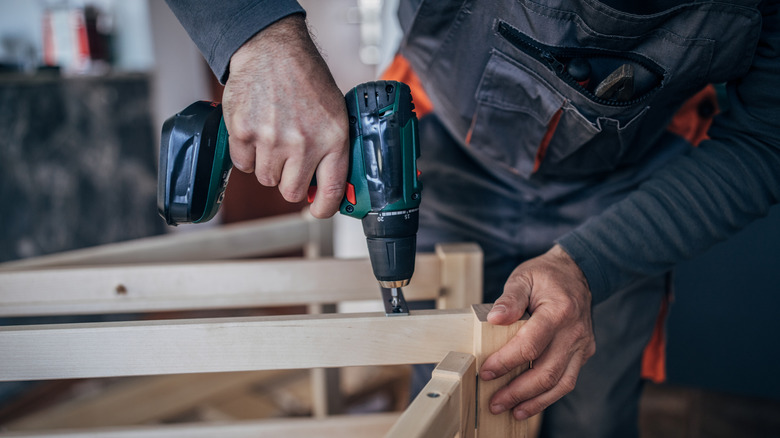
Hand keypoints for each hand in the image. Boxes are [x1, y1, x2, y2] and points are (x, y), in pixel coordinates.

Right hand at [222, 15, 348, 217]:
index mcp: (333, 139)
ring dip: (268, 164)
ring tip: (273, 135)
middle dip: (289, 181)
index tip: (318, 209)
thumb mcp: (335, 113)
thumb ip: (332, 150)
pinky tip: (256, 129)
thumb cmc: (305, 78)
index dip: (323, 208)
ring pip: (266, 179)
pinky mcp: (244, 133)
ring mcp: (271, 140)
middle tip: (289, 162)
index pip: (331, 192)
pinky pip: (243, 164)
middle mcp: (303, 143)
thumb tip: (328, 187)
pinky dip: (247, 153)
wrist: (272, 49)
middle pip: (291, 191)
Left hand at [480, 245, 595, 419]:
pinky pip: (567, 380)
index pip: (531, 344)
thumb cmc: (547, 276)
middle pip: (547, 371)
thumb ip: (509, 298)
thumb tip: (494, 319)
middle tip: (494, 403)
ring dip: (535, 401)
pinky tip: (530, 404)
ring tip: (512, 411)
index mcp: (559, 311)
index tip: (486, 372)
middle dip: (518, 392)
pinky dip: (549, 396)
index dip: (506, 361)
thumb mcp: (524, 277)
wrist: (579, 273)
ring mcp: (582, 345)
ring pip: (561, 382)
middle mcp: (574, 332)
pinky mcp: (584, 353)